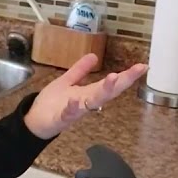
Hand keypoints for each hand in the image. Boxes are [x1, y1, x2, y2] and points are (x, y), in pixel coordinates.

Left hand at [23, 53, 148, 139]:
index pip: (111, 84)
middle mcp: (85, 103)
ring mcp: (74, 111)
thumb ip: (80, 70)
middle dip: (122, 82)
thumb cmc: (51, 104)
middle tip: (137, 70)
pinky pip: (68, 114)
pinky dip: (72, 108)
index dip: (127, 76)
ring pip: (92, 103)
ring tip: (113, 78)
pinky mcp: (59, 119)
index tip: (143, 66)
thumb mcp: (67, 82)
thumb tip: (94, 56)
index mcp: (88, 93)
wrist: (33, 122)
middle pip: (107, 92)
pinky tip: (76, 100)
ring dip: (103, 91)